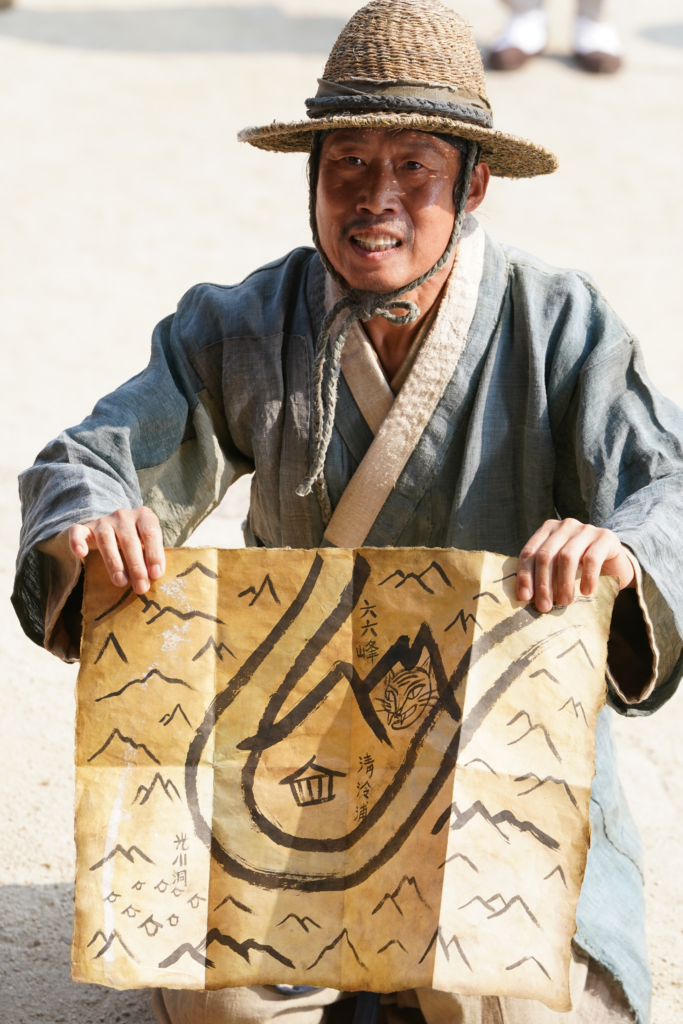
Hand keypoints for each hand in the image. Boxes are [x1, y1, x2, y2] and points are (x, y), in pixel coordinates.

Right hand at [69, 507, 164, 593]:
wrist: (115, 528)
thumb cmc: (138, 540)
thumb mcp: (149, 544)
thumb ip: (152, 557)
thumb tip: (154, 577)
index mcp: (144, 516)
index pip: (150, 532)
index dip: (154, 554)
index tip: (156, 574)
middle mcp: (123, 515)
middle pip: (129, 539)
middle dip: (136, 566)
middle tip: (141, 587)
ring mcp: (104, 520)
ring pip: (106, 538)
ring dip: (114, 562)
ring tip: (121, 582)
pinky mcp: (86, 528)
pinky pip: (77, 531)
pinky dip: (76, 541)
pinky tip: (80, 554)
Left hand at [516, 518, 634, 612]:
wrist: (616, 563)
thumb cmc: (581, 568)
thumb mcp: (558, 568)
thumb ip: (543, 575)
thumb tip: (525, 597)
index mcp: (547, 530)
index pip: (530, 552)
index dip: (525, 575)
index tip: (524, 597)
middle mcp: (565, 526)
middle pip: (546, 555)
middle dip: (543, 583)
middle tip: (544, 606)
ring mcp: (585, 529)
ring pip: (567, 557)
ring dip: (564, 583)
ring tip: (564, 602)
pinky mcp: (605, 537)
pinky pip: (592, 558)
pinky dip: (587, 577)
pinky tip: (586, 592)